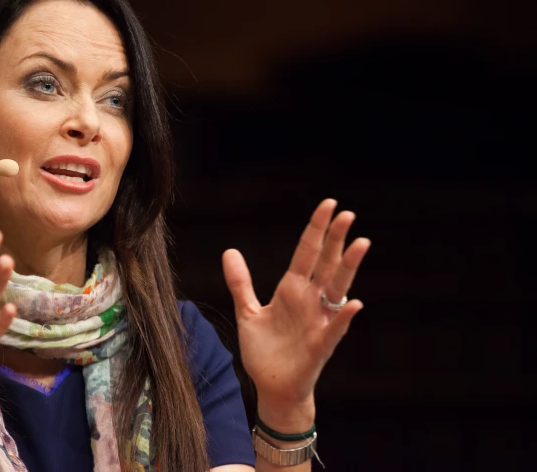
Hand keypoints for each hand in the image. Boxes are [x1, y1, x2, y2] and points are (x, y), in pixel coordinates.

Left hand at [222, 199, 369, 427]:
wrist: (271, 387)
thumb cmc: (264, 350)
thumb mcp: (248, 312)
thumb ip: (240, 282)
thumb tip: (229, 250)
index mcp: (292, 290)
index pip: (307, 253)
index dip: (316, 229)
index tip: (329, 204)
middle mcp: (310, 301)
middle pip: (326, 264)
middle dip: (335, 239)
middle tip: (348, 214)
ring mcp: (318, 322)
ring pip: (337, 289)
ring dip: (348, 267)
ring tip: (361, 243)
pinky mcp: (320, 346)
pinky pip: (335, 329)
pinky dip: (344, 317)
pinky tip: (355, 303)